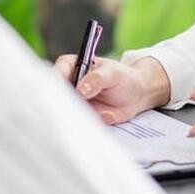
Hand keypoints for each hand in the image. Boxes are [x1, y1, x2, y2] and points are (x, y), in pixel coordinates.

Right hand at [52, 55, 170, 124]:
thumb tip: (81, 89)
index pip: (58, 71)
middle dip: (60, 103)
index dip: (56, 81)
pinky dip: (82, 127)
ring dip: (72, 117)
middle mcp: (70, 85)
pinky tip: (93, 125)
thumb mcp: (113, 73)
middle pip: (56, 95)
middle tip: (72, 109)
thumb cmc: (125, 77)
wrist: (138, 95)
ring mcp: (75, 102)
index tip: (62, 92)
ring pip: (65, 112)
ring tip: (89, 117)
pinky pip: (77, 124)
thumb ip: (97, 79)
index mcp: (74, 66)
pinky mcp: (82, 117)